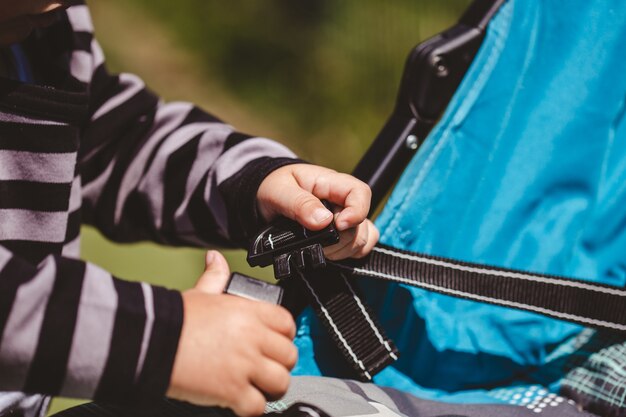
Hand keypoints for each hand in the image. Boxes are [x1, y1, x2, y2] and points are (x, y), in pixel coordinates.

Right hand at [167, 251, 296, 416]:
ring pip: (281, 381)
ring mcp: (245, 365)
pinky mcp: (233, 390)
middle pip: (289, 355)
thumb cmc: (175, 320)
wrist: (153, 343)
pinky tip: (240, 401)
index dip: (284, 335)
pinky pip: (258, 406)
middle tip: (266, 367)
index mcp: (248, 312)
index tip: (275, 342)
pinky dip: (250, 407)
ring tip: (257, 386)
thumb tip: (215, 258)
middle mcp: (252, 337)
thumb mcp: (200, 293)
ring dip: (271, 387)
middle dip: (280, 363)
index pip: (287, 323)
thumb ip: (215, 276)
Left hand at [257, 164, 378, 259]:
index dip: (356, 212)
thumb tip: (323, 220)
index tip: (338, 226)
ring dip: (341, 250)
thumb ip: (300, 204)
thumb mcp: (279, 191)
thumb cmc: (274, 187)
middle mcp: (342, 201)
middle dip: (340, 240)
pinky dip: (348, 254)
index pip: (360, 193)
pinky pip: (359, 247)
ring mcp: (344, 218)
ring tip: (318, 248)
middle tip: (315, 242)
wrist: (264, 197)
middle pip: (360, 223)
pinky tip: (329, 253)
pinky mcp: (342, 234)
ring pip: (361, 238)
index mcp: (331, 183)